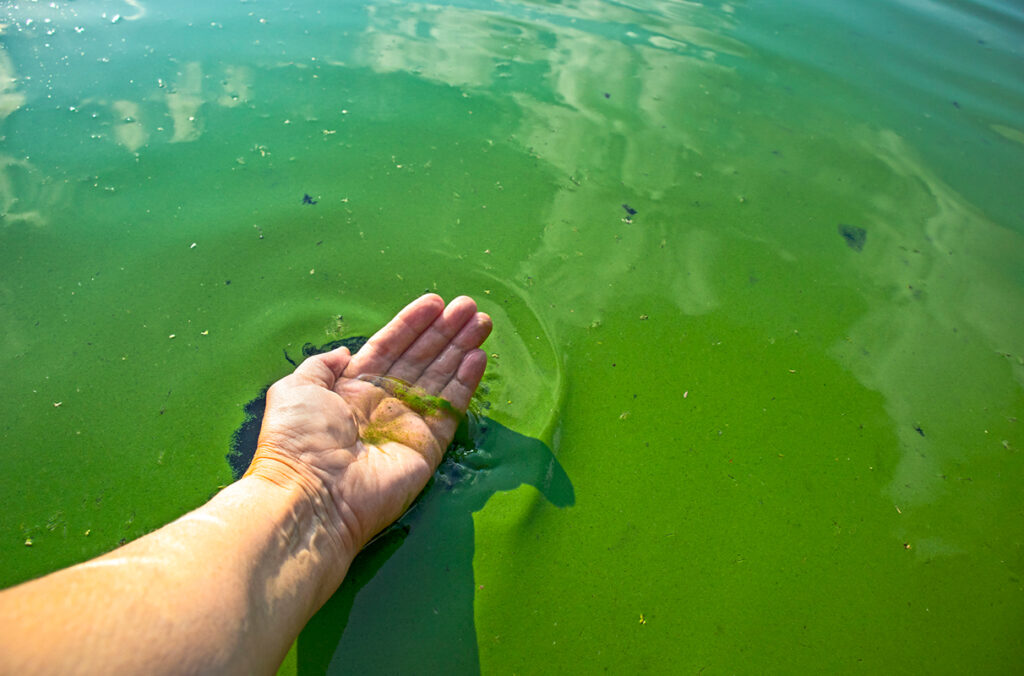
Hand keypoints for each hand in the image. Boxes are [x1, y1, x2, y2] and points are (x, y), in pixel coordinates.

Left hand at [245, 294, 491, 553]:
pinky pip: (451, 407)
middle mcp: (383, 402)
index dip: (412, 324)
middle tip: (468, 305)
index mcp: (352, 388)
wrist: (312, 495)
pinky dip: (465, 382)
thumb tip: (344, 352)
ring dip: (461, 347)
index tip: (435, 302)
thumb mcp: (296, 388)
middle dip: (445, 331)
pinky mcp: (428, 446)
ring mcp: (408, 424)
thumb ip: (321, 364)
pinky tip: (477, 356)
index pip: (390, 347)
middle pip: (421, 358)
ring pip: (441, 377)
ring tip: (481, 321)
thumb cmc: (298, 440)